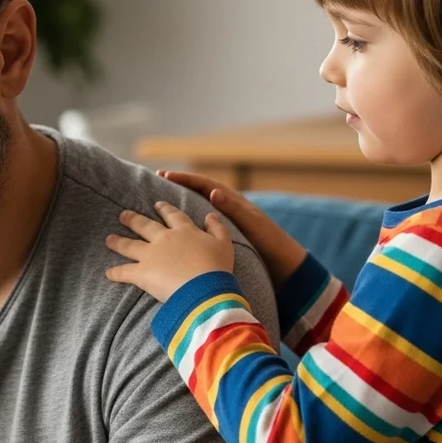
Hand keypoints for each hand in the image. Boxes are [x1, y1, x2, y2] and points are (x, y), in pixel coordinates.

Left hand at [105, 202, 233, 301]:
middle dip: (133, 219)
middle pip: (145, 226)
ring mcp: (151, 255)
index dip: (164, 209)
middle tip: (123, 215)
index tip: (157, 204)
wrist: (204, 288)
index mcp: (184, 231)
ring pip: (130, 245)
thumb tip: (211, 215)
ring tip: (108, 239)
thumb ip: (217, 227)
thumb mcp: (224, 243)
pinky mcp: (142, 273)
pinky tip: (108, 273)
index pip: (172, 216)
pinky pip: (125, 272)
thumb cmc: (217, 267)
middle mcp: (164, 239)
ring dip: (118, 242)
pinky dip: (116, 273)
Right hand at [160, 170, 308, 287]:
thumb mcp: (252, 224)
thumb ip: (233, 208)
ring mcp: (226, 223)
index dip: (185, 179)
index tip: (164, 175)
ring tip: (159, 206)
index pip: (205, 184)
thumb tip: (214, 191)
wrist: (284, 266)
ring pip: (198, 209)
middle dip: (178, 188)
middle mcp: (228, 209)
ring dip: (180, 206)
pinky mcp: (224, 238)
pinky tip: (175, 232)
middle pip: (198, 193)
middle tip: (156, 183)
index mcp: (234, 201)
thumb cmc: (271, 243)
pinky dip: (188, 224)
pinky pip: (201, 226)